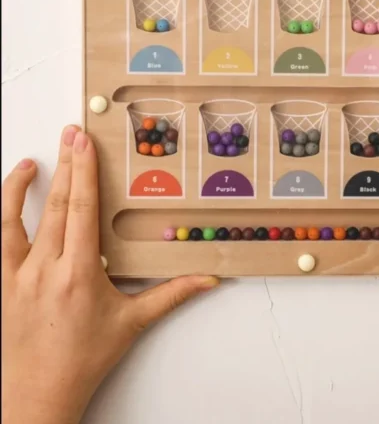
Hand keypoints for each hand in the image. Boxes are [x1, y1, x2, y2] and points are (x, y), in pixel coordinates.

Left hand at [1, 126, 218, 423]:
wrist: (37, 394)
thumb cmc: (84, 358)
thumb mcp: (132, 323)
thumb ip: (173, 295)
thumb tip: (209, 279)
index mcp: (79, 272)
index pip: (82, 208)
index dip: (84, 172)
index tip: (84, 144)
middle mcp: (45, 267)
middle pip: (57, 204)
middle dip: (66, 165)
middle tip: (71, 133)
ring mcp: (16, 275)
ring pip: (18, 218)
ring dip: (23, 185)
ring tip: (32, 160)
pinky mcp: (0, 284)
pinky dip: (3, 214)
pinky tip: (8, 198)